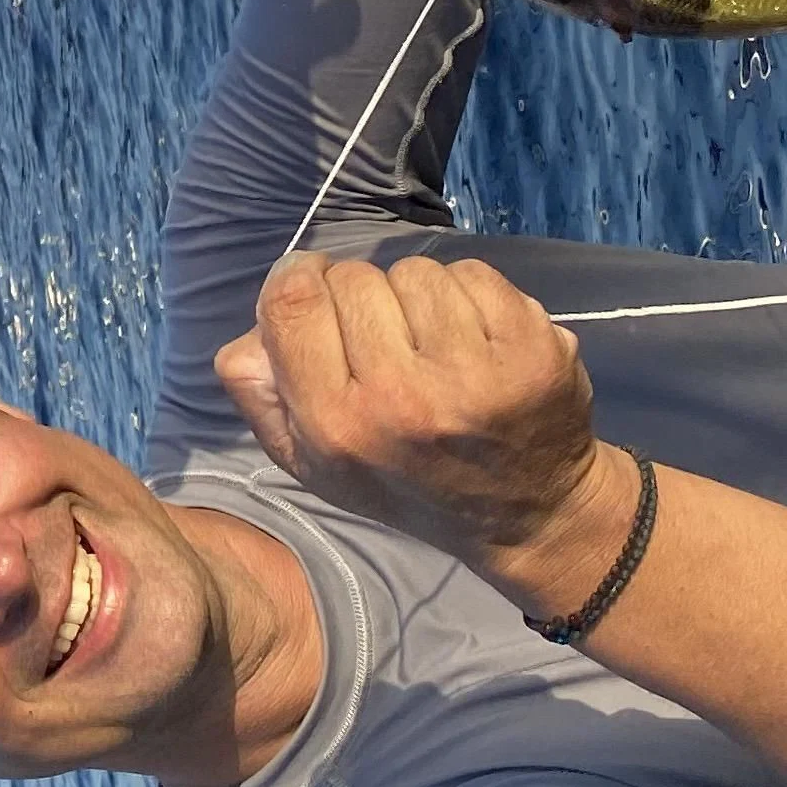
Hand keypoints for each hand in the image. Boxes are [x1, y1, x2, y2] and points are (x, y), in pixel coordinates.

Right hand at [213, 255, 625, 597]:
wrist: (526, 514)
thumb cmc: (404, 481)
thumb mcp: (309, 460)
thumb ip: (259, 393)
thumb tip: (254, 330)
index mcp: (336, 424)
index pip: (292, 299)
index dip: (298, 278)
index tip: (317, 292)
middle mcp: (402, 398)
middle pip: (353, 278)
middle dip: (362, 297)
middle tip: (385, 340)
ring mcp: (474, 374)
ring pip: (416, 273)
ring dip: (418, 296)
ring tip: (434, 345)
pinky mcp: (532, 351)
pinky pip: (474, 274)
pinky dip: (471, 294)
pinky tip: (477, 340)